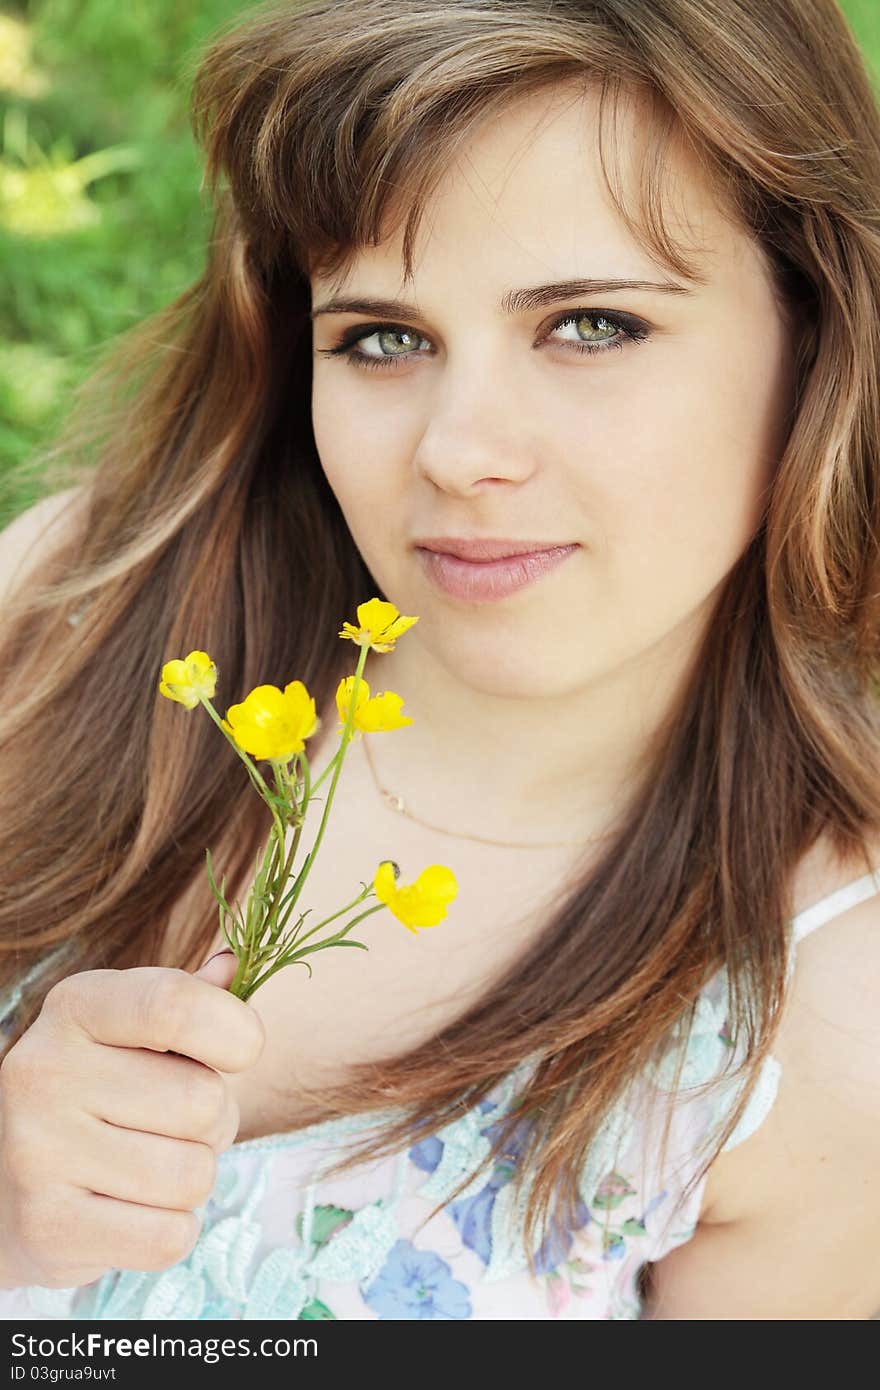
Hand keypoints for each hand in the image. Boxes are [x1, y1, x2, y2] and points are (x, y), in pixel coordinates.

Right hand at [0, 949, 263, 1289]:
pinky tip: (132, 1209)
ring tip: (149, 1165)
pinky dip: (170, 1230)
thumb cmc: (100, 1089)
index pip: (174, 1004)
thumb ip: (188, 997)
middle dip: (215, 1120)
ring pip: (193, 1175)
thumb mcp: (133, 1029)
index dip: (234, 1030)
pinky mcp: (47, 1227)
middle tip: (174, 1123)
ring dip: (192, 1178)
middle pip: (204, 1101)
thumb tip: (233, 962)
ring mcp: (38, 1151)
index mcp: (76, 1007)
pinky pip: (169, 1236)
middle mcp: (45, 1070)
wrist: (7, 1181)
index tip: (240, 1049)